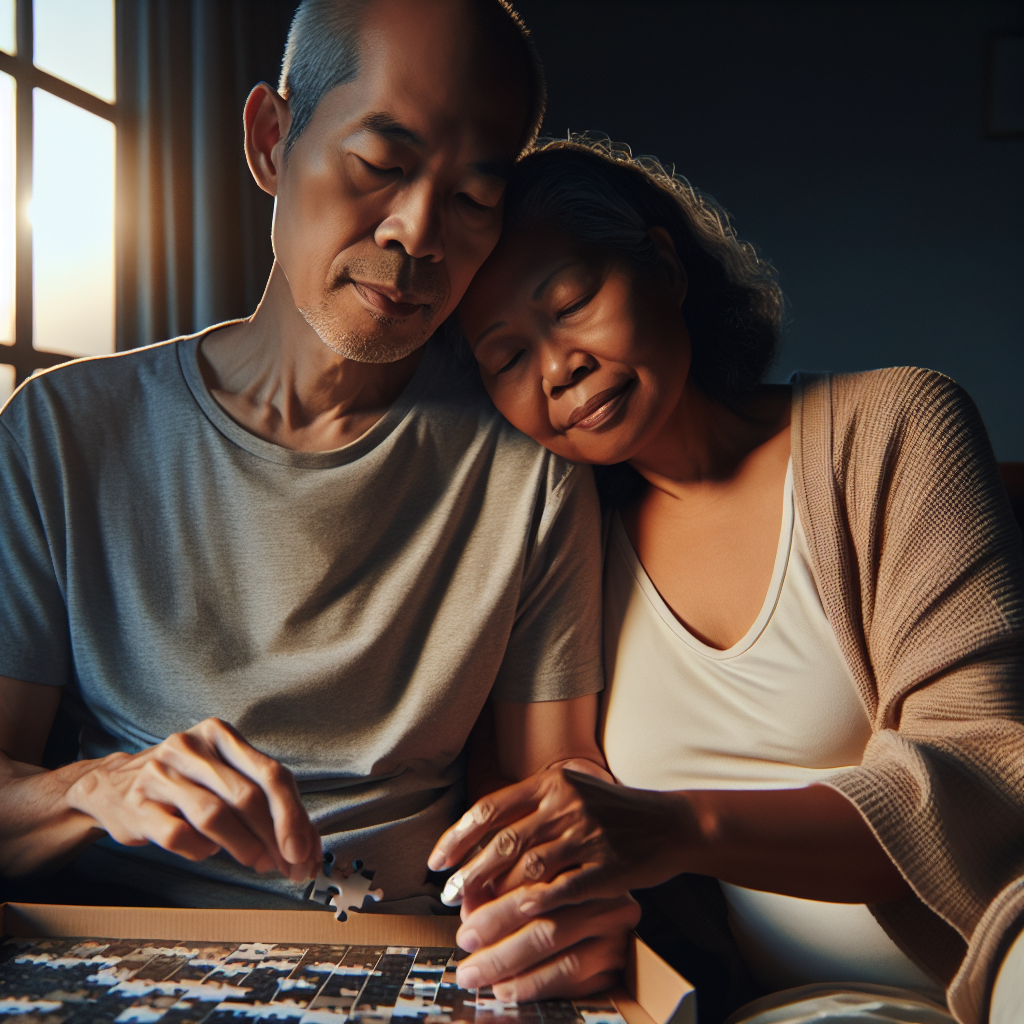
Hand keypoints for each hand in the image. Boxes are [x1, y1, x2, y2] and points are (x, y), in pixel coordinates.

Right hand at [66, 718, 320, 881]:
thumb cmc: (187, 783)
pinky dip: (201, 850)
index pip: (270, 774)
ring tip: (256, 862)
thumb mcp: (224, 775)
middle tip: (286, 866)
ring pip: (215, 816)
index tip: (305, 852)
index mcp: (220, 734)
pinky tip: (207, 851)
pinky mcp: (138, 805)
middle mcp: (191, 746)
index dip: (293, 816)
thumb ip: (265, 802)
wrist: (113, 786)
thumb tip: (307, 849)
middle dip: (274, 837)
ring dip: (244, 847)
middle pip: (247, 796)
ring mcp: (161, 774)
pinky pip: (179, 836)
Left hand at [428, 768, 684, 913]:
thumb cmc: (612, 811)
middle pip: (503, 843)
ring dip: (495, 900)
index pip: (491, 808)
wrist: (669, 823)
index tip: (437, 862)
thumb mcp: (572, 791)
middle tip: (448, 899)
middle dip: (469, 875)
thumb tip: (480, 840)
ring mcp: (587, 835)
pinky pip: (561, 892)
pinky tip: (513, 923)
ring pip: (527, 872)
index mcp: (551, 782)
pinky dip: (532, 908)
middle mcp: (566, 804)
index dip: (458, 837)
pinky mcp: (607, 867)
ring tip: (473, 920)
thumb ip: (532, 808)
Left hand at [455, 890, 640, 1000]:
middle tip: (466, 953)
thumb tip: (467, 906)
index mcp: (584, 869)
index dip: (495, 908)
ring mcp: (614, 931)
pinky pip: (571, 977)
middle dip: (497, 940)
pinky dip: (534, 984)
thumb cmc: (563, 897)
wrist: (621, 926)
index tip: (465, 923)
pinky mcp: (616, 963)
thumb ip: (500, 890)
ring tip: (479, 974)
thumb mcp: (536, 884)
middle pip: (545, 922)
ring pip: (556, 950)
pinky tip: (508, 987)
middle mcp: (603, 897)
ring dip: (510, 966)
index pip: (535, 887)